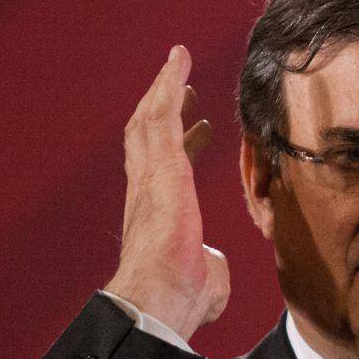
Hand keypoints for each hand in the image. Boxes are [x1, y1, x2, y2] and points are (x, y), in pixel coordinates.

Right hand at [104, 45, 229, 341]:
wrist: (161, 298)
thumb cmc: (182, 297)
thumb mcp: (205, 275)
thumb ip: (209, 263)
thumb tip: (213, 263)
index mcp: (158, 212)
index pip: (166, 169)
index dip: (182, 145)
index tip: (202, 128)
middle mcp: (145, 188)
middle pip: (148, 136)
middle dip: (164, 107)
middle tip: (182, 85)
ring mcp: (149, 174)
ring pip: (150, 118)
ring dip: (164, 88)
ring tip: (178, 62)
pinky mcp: (161, 164)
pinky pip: (162, 113)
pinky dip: (169, 83)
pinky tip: (180, 60)